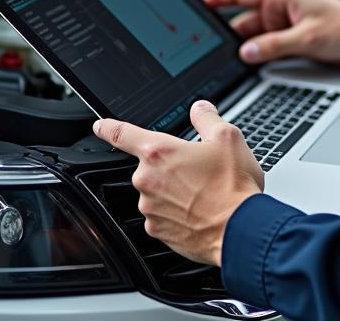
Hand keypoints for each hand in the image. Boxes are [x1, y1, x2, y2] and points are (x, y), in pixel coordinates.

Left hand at [92, 101, 261, 266]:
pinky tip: (199, 209)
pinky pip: (161, 213)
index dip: (108, 127)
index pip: (123, 134)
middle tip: (200, 168)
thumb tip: (199, 109)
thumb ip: (207, 118)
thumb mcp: (227, 137)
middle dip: (171, 164)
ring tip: (205, 191)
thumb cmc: (232, 185)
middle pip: (151, 164)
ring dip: (174, 188)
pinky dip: (176, 210)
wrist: (239, 229)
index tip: (100, 126)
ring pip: (157, 190)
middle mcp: (148, 180)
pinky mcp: (156, 230)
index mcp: (160, 152)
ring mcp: (150, 208)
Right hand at [204, 0, 339, 65]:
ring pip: (254, 37)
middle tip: (212, 53)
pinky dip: (259, 55)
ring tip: (232, 63)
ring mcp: (284, 22)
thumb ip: (274, 45)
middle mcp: (280, 6)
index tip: (198, 4)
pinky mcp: (290, 37)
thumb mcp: (307, 38)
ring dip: (247, 49)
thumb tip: (247, 52)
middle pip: (244, 22)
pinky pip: (266, 46)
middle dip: (231, 37)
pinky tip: (251, 66)